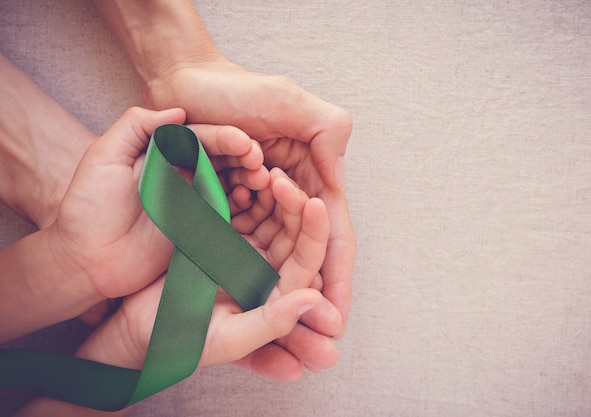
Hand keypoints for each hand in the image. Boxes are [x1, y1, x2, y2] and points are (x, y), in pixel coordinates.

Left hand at [49, 107, 268, 303]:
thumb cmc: (88, 206)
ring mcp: (192, 202)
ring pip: (228, 183)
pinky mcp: (197, 228)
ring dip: (248, 180)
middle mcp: (181, 174)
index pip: (201, 138)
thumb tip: (180, 110)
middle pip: (221, 159)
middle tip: (260, 163)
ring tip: (263, 181)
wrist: (85, 259)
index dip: (224, 138)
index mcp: (163, 153)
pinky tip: (252, 203)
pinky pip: (226, 213)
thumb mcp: (103, 157)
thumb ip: (136, 126)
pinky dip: (243, 206)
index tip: (245, 143)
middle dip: (244, 158)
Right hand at [77, 169, 341, 379]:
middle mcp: (268, 269)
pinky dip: (244, 190)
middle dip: (292, 203)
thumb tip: (314, 299)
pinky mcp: (223, 232)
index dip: (314, 232)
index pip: (307, 259)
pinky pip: (242, 206)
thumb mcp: (228, 338)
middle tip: (281, 178)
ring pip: (270, 213)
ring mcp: (246, 248)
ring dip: (270, 192)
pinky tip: (242, 175)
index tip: (315, 204)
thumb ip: (272, 322)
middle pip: (292, 230)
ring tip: (263, 170)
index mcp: (277, 294)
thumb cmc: (182, 338)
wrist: (139, 323)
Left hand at [145, 59, 355, 334]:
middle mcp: (287, 201)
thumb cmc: (238, 90)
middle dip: (313, 304)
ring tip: (286, 342)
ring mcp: (255, 210)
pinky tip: (247, 307)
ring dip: (283, 302)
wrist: (185, 85)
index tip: (338, 319)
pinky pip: (238, 250)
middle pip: (307, 262)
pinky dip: (246, 279)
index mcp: (311, 180)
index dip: (338, 279)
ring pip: (275, 265)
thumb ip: (328, 133)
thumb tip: (338, 185)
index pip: (333, 238)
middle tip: (317, 351)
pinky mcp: (223, 212)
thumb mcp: (291, 102)